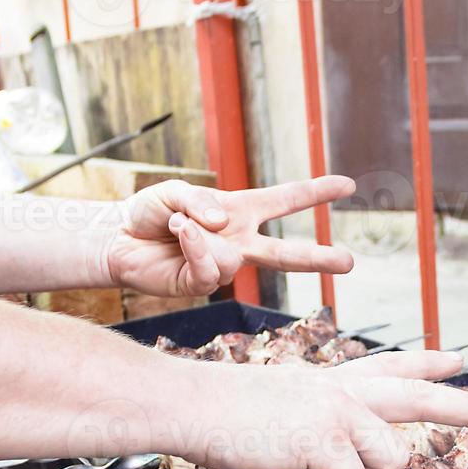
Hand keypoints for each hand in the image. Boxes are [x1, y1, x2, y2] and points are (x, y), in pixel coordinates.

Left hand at [105, 176, 356, 296]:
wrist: (116, 240)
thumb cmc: (148, 213)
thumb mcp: (174, 191)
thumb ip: (201, 200)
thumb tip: (223, 223)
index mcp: (241, 212)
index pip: (285, 200)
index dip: (316, 192)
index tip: (348, 185)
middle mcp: (239, 242)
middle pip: (286, 253)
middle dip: (319, 257)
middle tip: (351, 262)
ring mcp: (223, 265)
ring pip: (234, 258)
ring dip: (201, 234)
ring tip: (175, 223)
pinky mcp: (202, 284)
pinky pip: (210, 267)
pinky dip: (193, 245)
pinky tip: (177, 234)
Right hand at [180, 351, 467, 468]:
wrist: (195, 405)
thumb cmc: (228, 415)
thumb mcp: (286, 416)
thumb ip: (324, 442)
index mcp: (335, 381)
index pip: (392, 367)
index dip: (428, 365)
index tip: (459, 360)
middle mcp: (347, 391)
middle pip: (424, 399)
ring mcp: (342, 412)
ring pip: (390, 462)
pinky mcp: (329, 438)